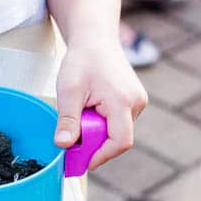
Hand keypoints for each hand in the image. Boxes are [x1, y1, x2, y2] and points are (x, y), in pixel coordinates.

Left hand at [53, 43, 147, 170]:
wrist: (95, 39)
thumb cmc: (82, 60)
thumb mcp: (69, 90)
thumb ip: (68, 119)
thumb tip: (63, 146)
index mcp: (123, 101)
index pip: (120, 142)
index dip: (101, 156)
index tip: (81, 161)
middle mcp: (136, 103)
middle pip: (117, 138)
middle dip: (94, 141)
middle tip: (72, 136)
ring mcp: (137, 101)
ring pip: (117, 130)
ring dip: (97, 130)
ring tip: (81, 112)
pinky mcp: (133, 100)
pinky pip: (119, 121)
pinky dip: (102, 122)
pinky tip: (89, 108)